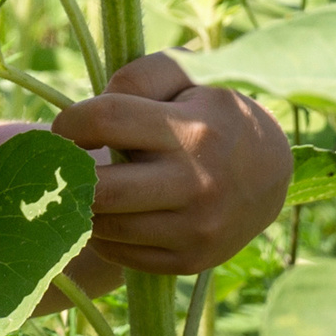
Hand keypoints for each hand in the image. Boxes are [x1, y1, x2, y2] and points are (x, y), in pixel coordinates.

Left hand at [52, 53, 291, 276]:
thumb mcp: (188, 75)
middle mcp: (196, 183)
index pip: (106, 121)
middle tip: (65, 164)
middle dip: (70, 174)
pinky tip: (109, 212)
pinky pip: (121, 255)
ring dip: (83, 206)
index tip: (65, 126)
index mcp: (193, 129)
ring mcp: (195, 228)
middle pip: (100, 188)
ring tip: (86, 186)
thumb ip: (139, 76)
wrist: (269, 172)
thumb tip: (93, 106)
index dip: (71, 122)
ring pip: (105, 226)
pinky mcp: (191, 260)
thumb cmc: (213, 112)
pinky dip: (102, 235)